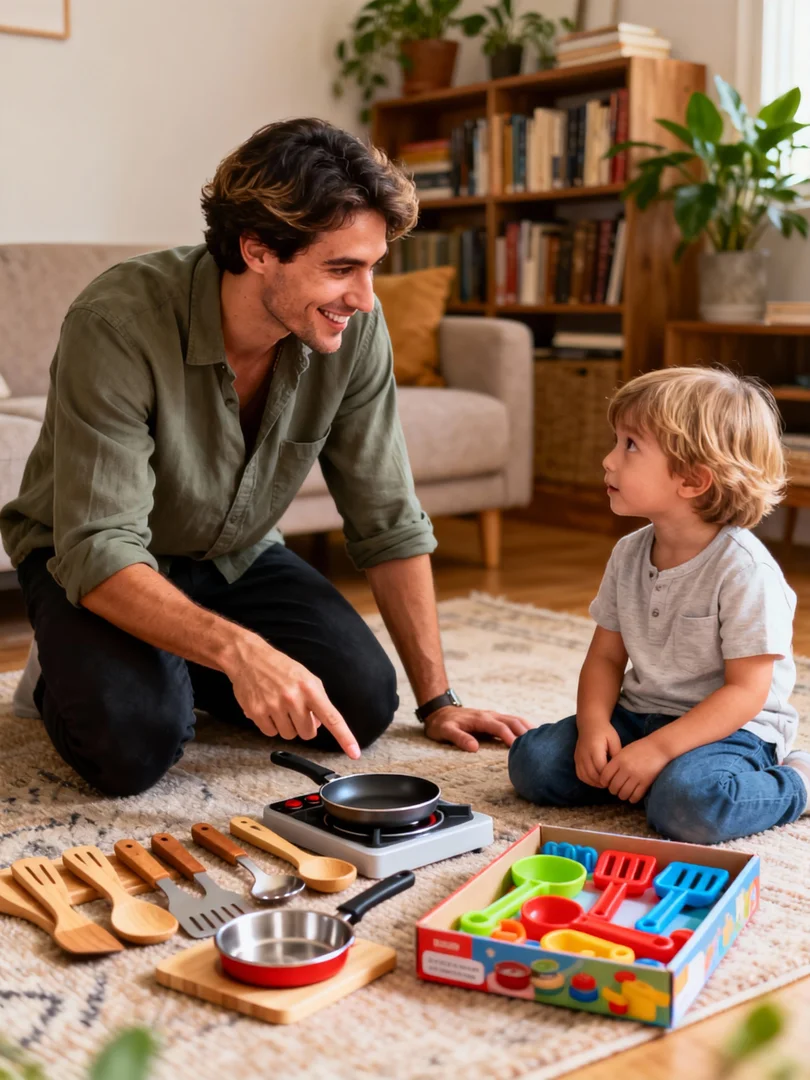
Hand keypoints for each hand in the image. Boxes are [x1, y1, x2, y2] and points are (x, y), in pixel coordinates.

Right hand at [225, 632, 360, 758]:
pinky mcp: (257, 712)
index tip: (354, 753)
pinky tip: (268, 710)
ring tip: (280, 707)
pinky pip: (270, 733)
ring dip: (287, 726)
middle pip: (308, 734)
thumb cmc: (280, 667)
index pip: (332, 718)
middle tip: (296, 711)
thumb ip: (318, 700)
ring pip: (289, 735)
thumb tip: (320, 724)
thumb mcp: (306, 677)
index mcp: (310, 688)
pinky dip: (271, 726)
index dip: (345, 737)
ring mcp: (274, 706)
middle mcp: (293, 698)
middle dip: (304, 726)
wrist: (248, 658)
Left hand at [424, 706, 530, 751]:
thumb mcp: (446, 731)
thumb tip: (474, 748)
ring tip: (542, 739)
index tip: (520, 748)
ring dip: (528, 727)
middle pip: (513, 721)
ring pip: (515, 719)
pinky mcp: (494, 718)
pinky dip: (524, 725)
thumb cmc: (443, 724)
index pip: (500, 727)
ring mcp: (493, 715)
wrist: (440, 711)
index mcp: (480, 719)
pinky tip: (533, 733)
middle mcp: (490, 715)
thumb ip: (459, 738)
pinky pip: (512, 720)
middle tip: (539, 745)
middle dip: (526, 732)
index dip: (510, 737)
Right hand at [574, 723, 621, 786]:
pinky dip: (587, 780)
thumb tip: (618, 769)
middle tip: (611, 783)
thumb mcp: (614, 740)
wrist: (590, 723)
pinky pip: (579, 774)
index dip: (608, 776)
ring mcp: (578, 757)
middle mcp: (584, 754)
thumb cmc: (605, 732)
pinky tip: (595, 780)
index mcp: (595, 748)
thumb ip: (616, 755)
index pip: (600, 768)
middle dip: (602, 782)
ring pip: (585, 776)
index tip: (616, 779)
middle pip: (592, 774)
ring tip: (604, 783)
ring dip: (595, 782)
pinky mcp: (576, 759)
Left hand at [598, 737, 671, 802]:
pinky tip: (632, 796)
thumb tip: (607, 775)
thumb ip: (615, 762)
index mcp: (618, 760)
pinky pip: (635, 796)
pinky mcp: (646, 783)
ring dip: (622, 795)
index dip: (603, 782)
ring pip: (623, 794)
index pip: (605, 776)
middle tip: (615, 788)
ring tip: (623, 792)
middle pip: (613, 787)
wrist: (659, 747)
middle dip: (613, 790)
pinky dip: (632, 799)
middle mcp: (626, 769)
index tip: (606, 783)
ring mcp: (636, 777)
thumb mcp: (624, 751)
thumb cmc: (640, 748)